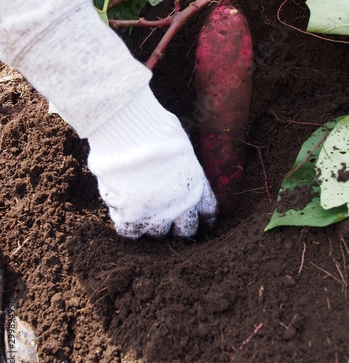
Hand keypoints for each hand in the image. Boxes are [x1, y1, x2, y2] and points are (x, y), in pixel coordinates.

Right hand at [87, 85, 217, 238]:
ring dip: (152, 224)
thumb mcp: (182, 145)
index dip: (204, 218)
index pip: (208, 212)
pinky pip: (130, 232)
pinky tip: (125, 212)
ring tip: (144, 212)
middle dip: (179, 225)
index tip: (201, 220)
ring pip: (157, 233)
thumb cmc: (155, 128)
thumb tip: (180, 164)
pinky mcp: (129, 214)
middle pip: (185, 230)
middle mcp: (180, 203)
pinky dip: (128, 224)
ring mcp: (154, 212)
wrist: (129, 131)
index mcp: (197, 185)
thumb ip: (184, 164)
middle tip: (169, 218)